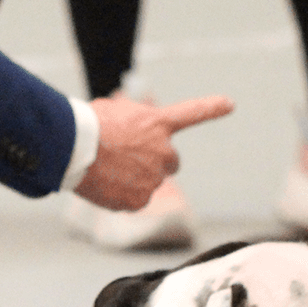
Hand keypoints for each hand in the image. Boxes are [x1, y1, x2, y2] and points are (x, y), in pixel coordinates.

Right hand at [74, 95, 232, 211]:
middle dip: (156, 163)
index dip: (211, 108)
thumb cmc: (89, 126)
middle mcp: (164, 151)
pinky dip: (122, 197)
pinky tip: (106, 187)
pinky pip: (134, 202)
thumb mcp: (117, 112)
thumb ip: (134, 125)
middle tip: (131, 161)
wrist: (77, 148)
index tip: (230, 104)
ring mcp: (153, 178)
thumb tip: (130, 143)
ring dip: (135, 180)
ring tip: (110, 171)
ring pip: (150, 184)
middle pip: (171, 163)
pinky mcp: (139, 200)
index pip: (192, 113)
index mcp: (158, 123)